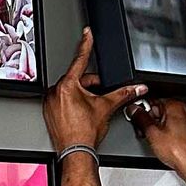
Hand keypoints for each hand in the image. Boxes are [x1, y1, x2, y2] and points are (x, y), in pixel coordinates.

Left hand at [43, 30, 147, 153]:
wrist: (76, 152)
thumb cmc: (85, 133)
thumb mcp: (106, 107)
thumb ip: (123, 94)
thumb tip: (136, 88)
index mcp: (68, 86)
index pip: (80, 59)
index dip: (86, 44)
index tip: (86, 32)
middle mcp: (55, 91)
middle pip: (78, 79)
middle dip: (91, 85)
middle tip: (99, 97)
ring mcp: (50, 101)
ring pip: (70, 90)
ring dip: (82, 94)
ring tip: (89, 110)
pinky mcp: (49, 110)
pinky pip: (62, 99)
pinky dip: (72, 102)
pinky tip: (81, 114)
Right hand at [129, 96, 185, 185]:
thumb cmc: (180, 151)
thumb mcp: (152, 133)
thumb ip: (139, 117)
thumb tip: (133, 110)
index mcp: (176, 105)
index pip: (151, 100)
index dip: (140, 110)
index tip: (135, 117)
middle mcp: (184, 110)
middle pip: (158, 109)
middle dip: (148, 120)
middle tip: (144, 131)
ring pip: (165, 118)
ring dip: (156, 127)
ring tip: (154, 140)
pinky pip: (172, 126)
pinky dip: (165, 132)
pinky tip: (162, 143)